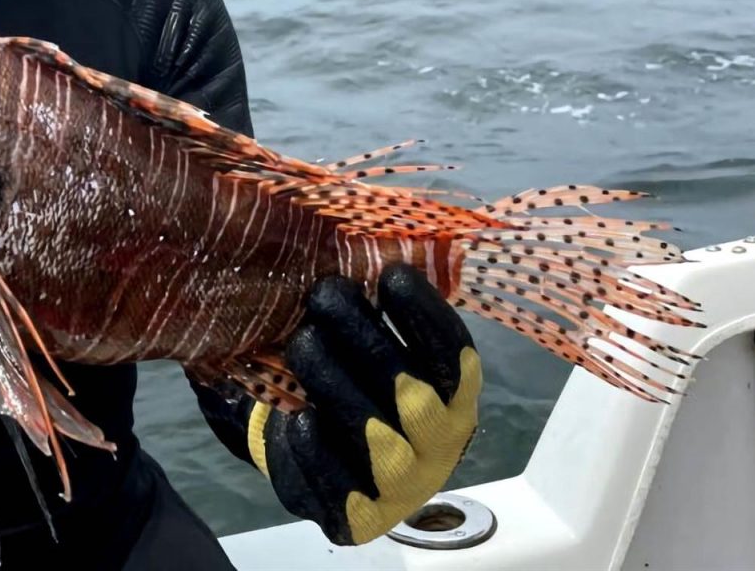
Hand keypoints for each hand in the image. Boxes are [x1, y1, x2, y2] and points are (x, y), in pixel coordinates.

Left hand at [249, 264, 480, 544]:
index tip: (390, 274)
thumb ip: (375, 307)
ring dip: (334, 380)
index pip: (453, 353)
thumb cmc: (352, 381)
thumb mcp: (373, 345)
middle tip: (324, 294)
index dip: (425, 314)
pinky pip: (338, 482)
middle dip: (364, 336)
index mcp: (454, 394)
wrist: (323, 460)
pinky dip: (319, 447)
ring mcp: (402, 485)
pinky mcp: (357, 516)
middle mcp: (439, 442)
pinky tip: (301, 418)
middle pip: (410, 389)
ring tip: (301, 342)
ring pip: (374, 433)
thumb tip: (362, 237)